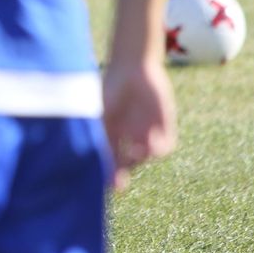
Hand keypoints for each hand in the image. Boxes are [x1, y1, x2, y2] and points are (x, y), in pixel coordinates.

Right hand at [102, 57, 176, 190]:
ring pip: (145, 155)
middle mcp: (129, 136)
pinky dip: (157, 148)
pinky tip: (148, 145)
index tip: (106, 185)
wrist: (133, 67)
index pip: (109, 159)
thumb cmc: (110, 88)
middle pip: (127, 162)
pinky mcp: (163, 126)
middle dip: (122, 172)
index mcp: (111, 134)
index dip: (108, 174)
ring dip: (140, 158)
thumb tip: (89, 160)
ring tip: (133, 154)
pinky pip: (164, 145)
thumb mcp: (99, 115)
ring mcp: (146, 132)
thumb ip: (97, 138)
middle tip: (118, 181)